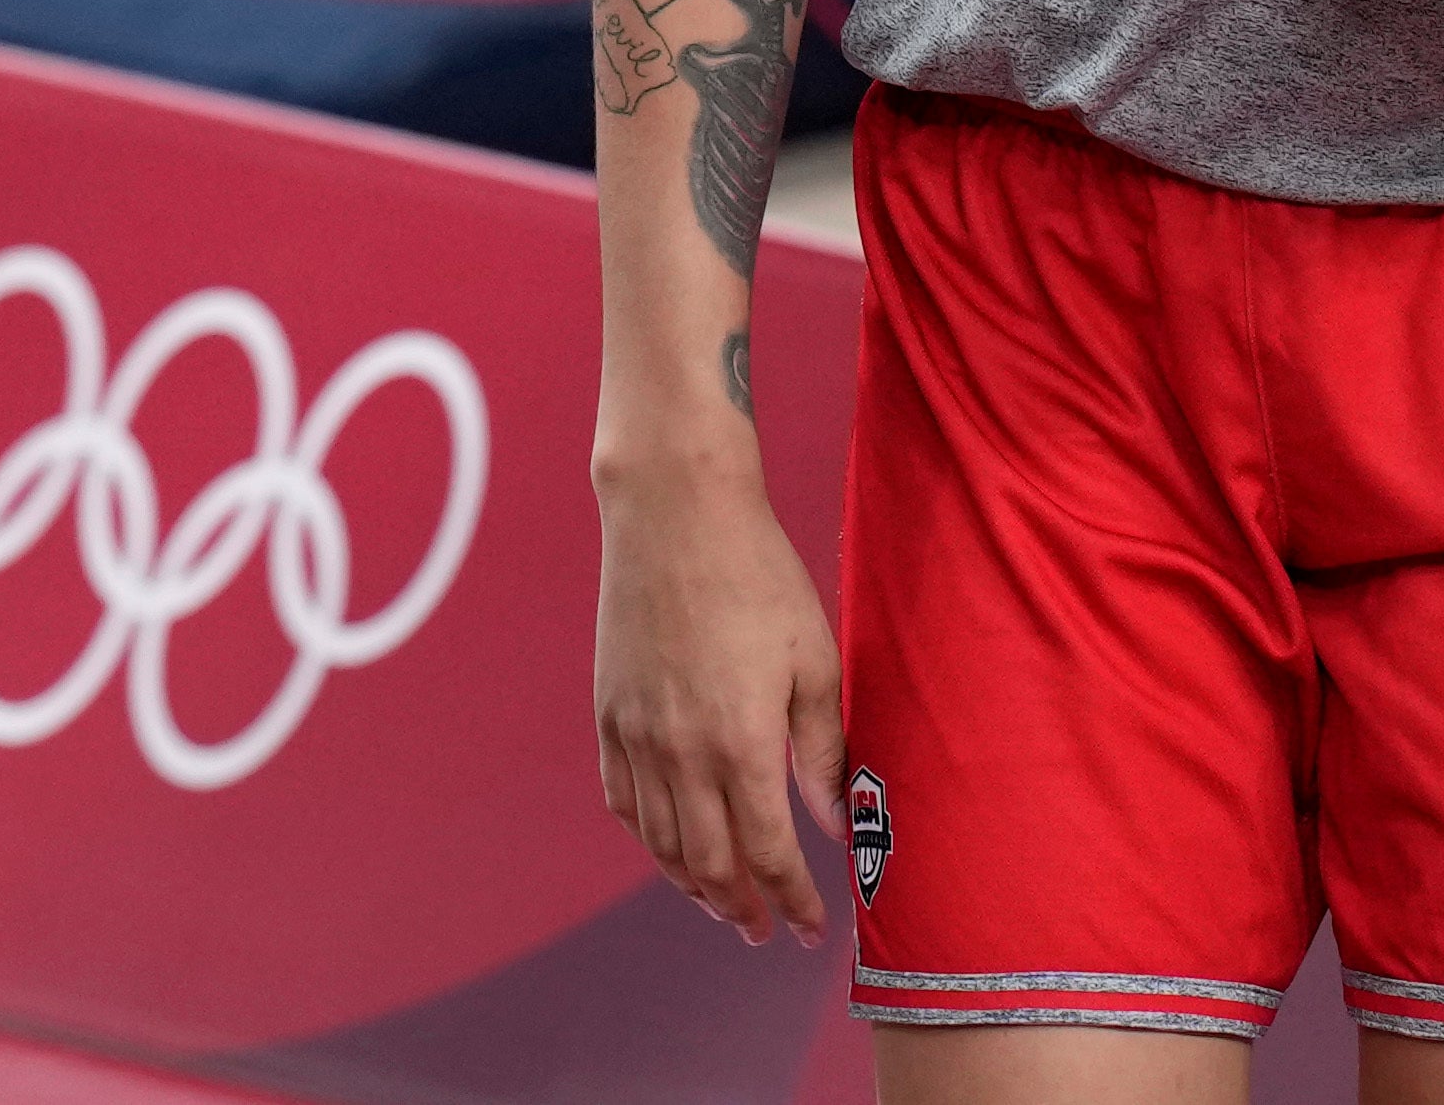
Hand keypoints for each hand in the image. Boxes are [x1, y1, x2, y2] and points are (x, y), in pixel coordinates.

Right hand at [596, 471, 845, 943]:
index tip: (812, 929)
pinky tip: (669, 847)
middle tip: (763, 930)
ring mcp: (636, 733)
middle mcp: (681, 750)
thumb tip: (834, 823)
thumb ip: (821, 750)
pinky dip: (647, 837)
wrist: (673, 513)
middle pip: (709, 863)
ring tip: (721, 904)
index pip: (769, 852)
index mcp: (741, 742)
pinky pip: (621, 799)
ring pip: (660, 841)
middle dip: (741, 907)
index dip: (793, 900)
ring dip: (692, 885)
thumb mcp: (814, 661)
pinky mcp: (609, 711)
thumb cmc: (757, 576)